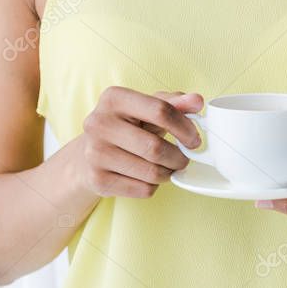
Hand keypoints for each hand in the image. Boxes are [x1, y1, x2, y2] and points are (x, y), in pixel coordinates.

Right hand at [77, 87, 203, 198]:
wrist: (90, 151)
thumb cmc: (127, 125)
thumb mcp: (147, 107)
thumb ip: (174, 102)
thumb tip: (197, 101)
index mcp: (114, 98)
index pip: (160, 110)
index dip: (184, 127)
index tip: (194, 139)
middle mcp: (99, 123)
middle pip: (155, 147)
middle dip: (179, 157)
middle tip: (184, 158)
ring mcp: (95, 153)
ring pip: (151, 172)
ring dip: (168, 173)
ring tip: (168, 166)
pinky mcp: (97, 180)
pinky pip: (142, 189)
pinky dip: (154, 185)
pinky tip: (149, 176)